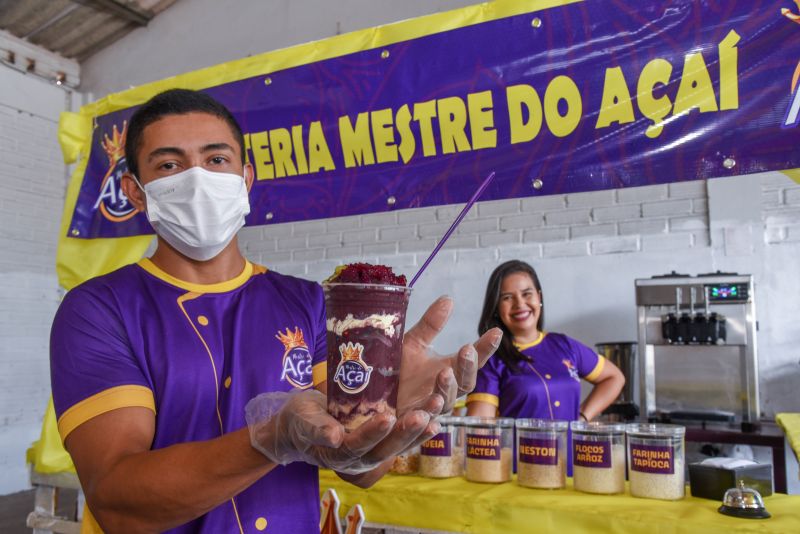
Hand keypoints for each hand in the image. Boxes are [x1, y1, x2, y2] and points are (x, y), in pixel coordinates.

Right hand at [245, 389, 445, 473]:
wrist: (303, 425)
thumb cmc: (300, 422)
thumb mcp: (303, 422)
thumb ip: (317, 429)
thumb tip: (334, 437)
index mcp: (339, 454)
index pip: (358, 445)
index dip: (372, 433)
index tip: (386, 418)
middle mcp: (361, 456)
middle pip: (386, 448)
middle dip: (405, 432)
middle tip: (422, 415)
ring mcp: (375, 449)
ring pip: (401, 442)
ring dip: (420, 428)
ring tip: (436, 408)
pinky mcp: (384, 438)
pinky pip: (405, 436)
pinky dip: (421, 429)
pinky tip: (436, 416)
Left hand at [398, 296, 501, 418]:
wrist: (372, 395)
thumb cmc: (397, 369)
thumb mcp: (413, 342)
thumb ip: (431, 325)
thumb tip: (448, 299)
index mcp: (448, 370)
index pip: (473, 360)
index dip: (486, 348)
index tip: (496, 331)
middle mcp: (444, 391)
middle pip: (466, 383)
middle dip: (467, 367)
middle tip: (467, 350)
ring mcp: (430, 408)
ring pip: (446, 402)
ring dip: (447, 388)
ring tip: (444, 373)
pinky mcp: (412, 422)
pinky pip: (423, 421)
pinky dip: (429, 414)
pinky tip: (430, 406)